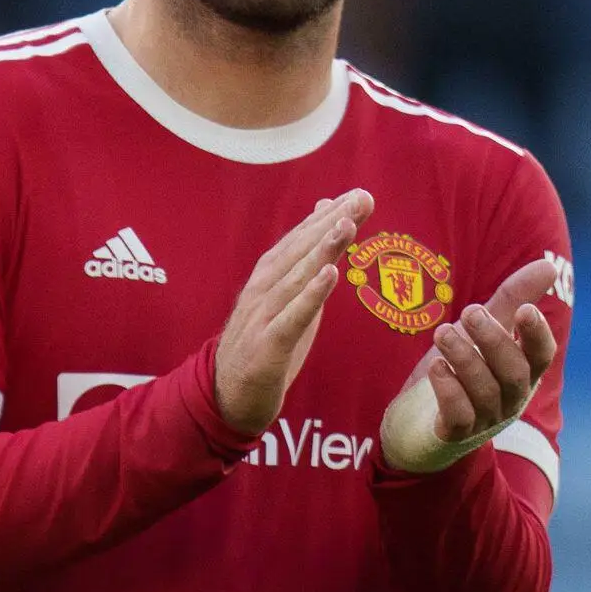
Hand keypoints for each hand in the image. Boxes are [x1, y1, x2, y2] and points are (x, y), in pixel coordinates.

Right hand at [214, 190, 372, 435]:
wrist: (229, 397)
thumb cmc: (263, 346)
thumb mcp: (287, 302)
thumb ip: (305, 265)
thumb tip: (326, 224)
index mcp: (267, 280)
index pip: (299, 241)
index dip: (327, 217)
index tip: (358, 194)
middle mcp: (262, 292)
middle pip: (298, 252)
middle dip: (331, 223)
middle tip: (361, 198)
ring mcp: (262, 318)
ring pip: (295, 279)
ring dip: (322, 251)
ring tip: (347, 226)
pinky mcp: (267, 347)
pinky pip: (291, 318)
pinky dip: (310, 295)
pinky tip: (329, 275)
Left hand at [379, 256, 562, 473]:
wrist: (416, 424)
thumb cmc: (459, 373)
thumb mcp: (480, 332)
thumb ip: (511, 299)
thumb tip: (550, 266)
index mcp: (521, 372)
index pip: (541, 355)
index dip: (536, 334)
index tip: (523, 309)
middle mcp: (509, 398)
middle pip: (514, 372)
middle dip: (493, 340)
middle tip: (469, 311)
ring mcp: (484, 420)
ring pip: (485, 392)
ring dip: (465, 358)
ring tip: (442, 332)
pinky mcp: (453, 434)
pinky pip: (459, 417)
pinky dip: (449, 391)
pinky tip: (436, 368)